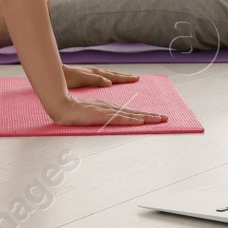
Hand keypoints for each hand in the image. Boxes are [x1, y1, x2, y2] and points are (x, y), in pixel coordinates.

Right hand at [47, 96, 168, 126]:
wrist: (62, 106)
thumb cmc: (74, 112)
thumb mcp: (91, 115)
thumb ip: (100, 118)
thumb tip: (110, 122)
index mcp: (109, 108)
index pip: (130, 112)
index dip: (144, 115)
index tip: (156, 117)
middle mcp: (111, 108)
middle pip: (135, 112)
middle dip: (151, 115)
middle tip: (166, 118)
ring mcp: (107, 111)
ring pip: (131, 114)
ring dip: (146, 117)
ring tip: (159, 119)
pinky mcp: (102, 115)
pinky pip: (120, 118)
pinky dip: (131, 119)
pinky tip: (140, 120)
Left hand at [61, 64, 139, 88]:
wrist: (56, 72)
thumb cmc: (68, 78)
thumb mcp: (82, 79)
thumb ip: (96, 80)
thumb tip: (109, 82)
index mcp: (96, 74)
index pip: (114, 76)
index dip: (125, 78)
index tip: (135, 79)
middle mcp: (96, 72)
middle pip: (114, 74)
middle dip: (125, 76)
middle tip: (136, 78)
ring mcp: (91, 73)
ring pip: (109, 74)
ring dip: (118, 76)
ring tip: (126, 77)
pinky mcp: (87, 75)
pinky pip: (103, 75)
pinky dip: (109, 77)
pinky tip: (108, 80)